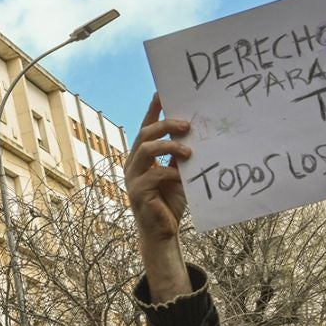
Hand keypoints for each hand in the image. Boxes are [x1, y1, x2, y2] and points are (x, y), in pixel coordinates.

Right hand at [125, 93, 193, 301]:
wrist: (163, 233)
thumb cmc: (170, 203)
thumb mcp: (178, 175)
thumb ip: (179, 156)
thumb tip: (193, 134)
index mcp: (141, 156)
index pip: (146, 127)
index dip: (153, 109)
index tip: (162, 92)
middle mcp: (133, 163)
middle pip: (145, 133)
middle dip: (165, 124)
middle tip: (187, 124)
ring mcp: (132, 178)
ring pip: (146, 149)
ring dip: (169, 146)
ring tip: (189, 150)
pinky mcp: (137, 193)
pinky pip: (155, 175)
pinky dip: (172, 173)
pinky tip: (185, 176)